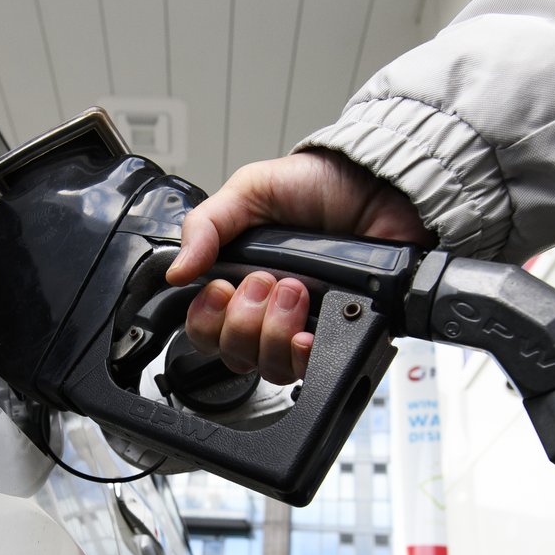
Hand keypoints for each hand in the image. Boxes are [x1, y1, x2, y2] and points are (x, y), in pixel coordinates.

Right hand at [165, 149, 432, 383]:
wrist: (379, 187)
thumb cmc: (320, 184)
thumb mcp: (250, 190)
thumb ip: (206, 225)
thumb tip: (175, 272)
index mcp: (242, 280)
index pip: (207, 329)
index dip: (206, 320)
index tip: (219, 289)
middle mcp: (271, 312)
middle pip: (234, 355)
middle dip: (244, 320)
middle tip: (266, 280)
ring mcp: (306, 327)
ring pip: (270, 368)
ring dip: (274, 331)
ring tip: (297, 291)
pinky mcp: (341, 334)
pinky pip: (313, 370)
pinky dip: (303, 356)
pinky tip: (307, 333)